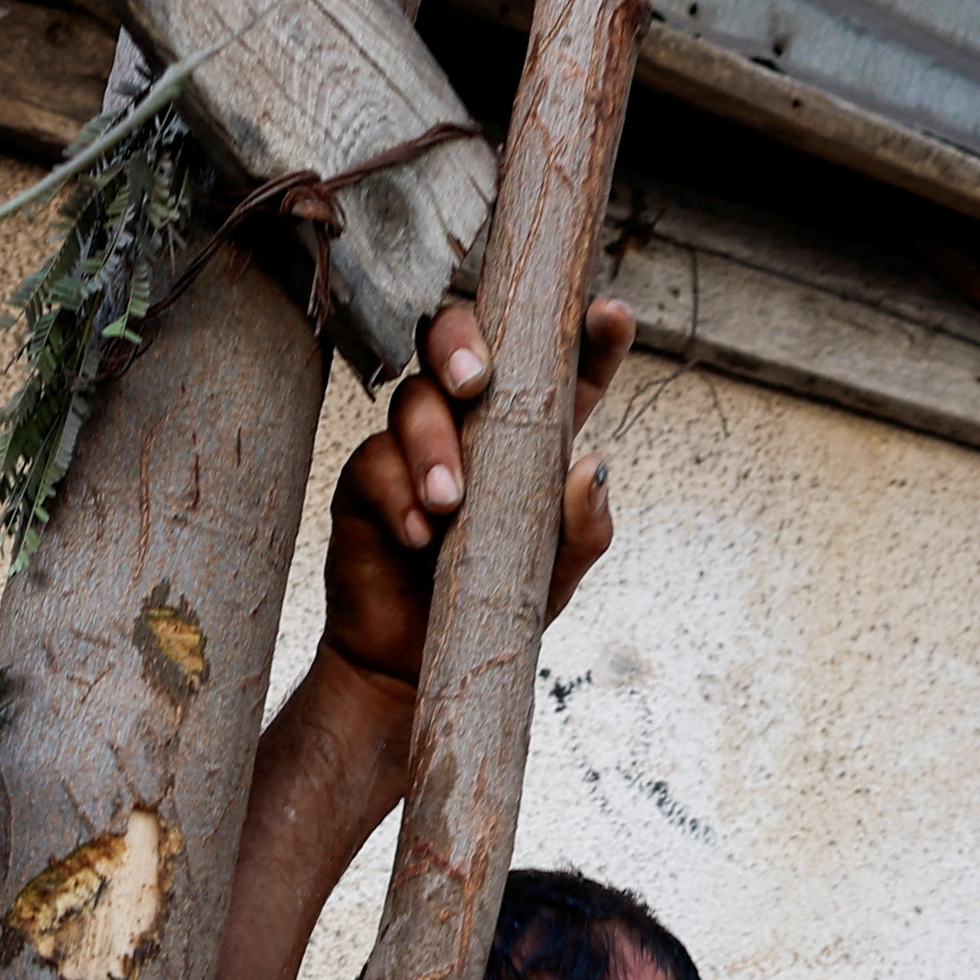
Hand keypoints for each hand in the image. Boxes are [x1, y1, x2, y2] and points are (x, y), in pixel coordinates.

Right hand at [318, 294, 637, 699]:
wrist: (416, 663)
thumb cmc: (493, 604)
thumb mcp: (556, 576)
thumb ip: (585, 529)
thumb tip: (591, 469)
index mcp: (532, 429)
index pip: (561, 365)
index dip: (588, 333)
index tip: (611, 317)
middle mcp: (470, 421)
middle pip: (459, 339)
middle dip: (464, 342)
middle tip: (475, 381)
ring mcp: (414, 443)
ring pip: (414, 397)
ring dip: (431, 441)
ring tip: (450, 502)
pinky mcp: (367, 479)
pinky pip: (375, 459)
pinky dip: (399, 491)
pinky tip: (419, 533)